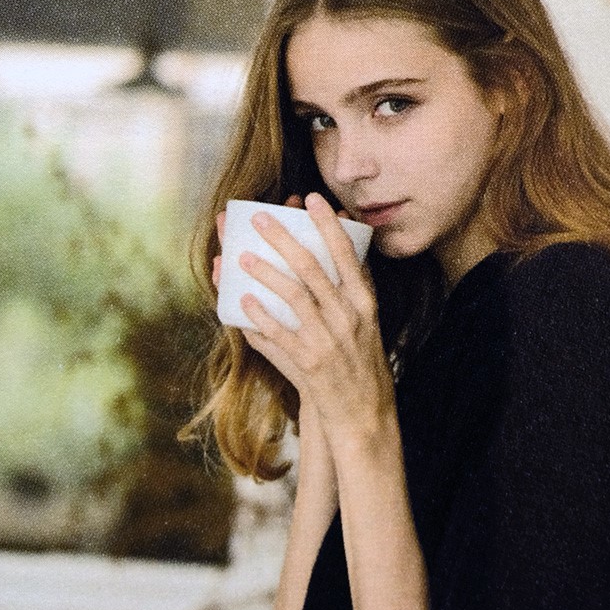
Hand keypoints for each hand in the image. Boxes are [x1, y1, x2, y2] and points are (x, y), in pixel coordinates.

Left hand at [236, 193, 394, 451]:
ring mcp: (328, 340)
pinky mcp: (308, 363)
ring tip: (242, 256)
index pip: (347, 253)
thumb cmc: (361, 361)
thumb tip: (336, 243)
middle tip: (259, 218)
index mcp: (364, 302)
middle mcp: (349, 317)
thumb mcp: (367, 321)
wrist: (364, 412)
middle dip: (283, 239)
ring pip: (294, 296)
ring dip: (265, 272)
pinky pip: (279, 334)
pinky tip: (242, 300)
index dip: (327, 223)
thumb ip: (352, 286)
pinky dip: (260, 316)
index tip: (310, 197)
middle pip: (313, 268)